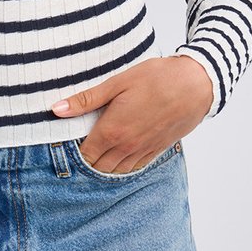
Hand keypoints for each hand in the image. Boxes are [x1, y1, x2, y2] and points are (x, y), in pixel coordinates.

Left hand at [51, 56, 213, 173]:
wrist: (195, 85)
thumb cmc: (155, 79)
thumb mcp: (116, 84)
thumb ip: (86, 100)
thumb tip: (56, 109)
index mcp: (113, 131)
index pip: (85, 155)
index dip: (73, 153)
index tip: (66, 144)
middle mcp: (127, 147)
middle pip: (99, 167)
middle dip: (87, 162)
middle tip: (79, 149)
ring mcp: (144, 151)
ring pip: (117, 171)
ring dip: (104, 166)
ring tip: (96, 154)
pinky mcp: (158, 150)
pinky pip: (135, 168)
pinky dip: (123, 166)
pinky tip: (118, 157)